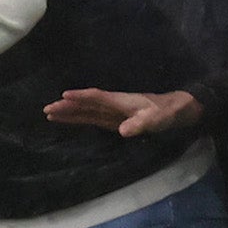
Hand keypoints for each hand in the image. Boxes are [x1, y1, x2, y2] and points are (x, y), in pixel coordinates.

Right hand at [42, 87, 200, 137]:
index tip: (62, 96)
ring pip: (88, 111)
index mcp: (121, 101)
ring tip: (51, 114)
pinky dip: (80, 118)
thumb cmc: (169, 112)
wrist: (180, 110)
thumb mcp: (158, 118)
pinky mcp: (117, 120)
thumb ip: (142, 123)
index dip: (81, 97)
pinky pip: (94, 118)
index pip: (96, 97)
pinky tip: (72, 119)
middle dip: (68, 106)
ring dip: (71, 112)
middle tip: (47, 109)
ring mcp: (114, 113)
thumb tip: (123, 131)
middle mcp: (114, 105)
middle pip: (86, 104)